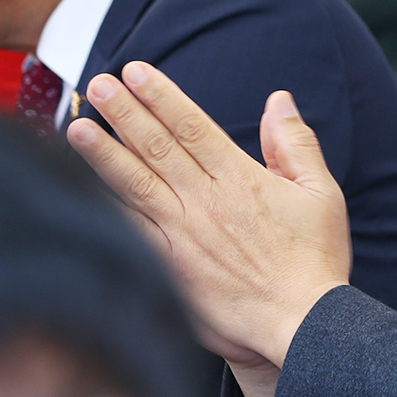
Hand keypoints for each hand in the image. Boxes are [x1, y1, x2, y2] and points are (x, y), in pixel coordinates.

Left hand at [66, 64, 350, 381]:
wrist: (301, 326)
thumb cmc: (314, 262)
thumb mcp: (320, 194)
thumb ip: (295, 144)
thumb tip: (279, 100)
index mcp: (240, 179)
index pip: (191, 126)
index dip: (161, 95)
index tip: (135, 71)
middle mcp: (205, 203)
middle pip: (156, 147)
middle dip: (124, 112)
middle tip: (99, 83)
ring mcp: (183, 238)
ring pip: (134, 186)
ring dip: (103, 155)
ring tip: (76, 126)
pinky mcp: (170, 270)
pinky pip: (131, 233)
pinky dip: (106, 210)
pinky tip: (81, 191)